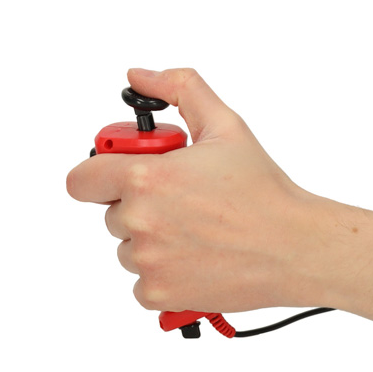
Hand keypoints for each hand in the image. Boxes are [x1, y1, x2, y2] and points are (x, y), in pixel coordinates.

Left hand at [66, 67, 372, 327]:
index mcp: (145, 177)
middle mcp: (139, 221)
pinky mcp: (156, 294)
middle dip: (139, 208)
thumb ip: (178, 89)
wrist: (291, 247)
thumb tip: (140, 77)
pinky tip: (195, 261)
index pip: (81, 181)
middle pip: (111, 216)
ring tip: (195, 235)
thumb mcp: (223, 124)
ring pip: (127, 251)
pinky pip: (141, 285)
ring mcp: (146, 262)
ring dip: (151, 244)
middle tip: (182, 205)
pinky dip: (163, 277)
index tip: (112, 179)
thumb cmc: (261, 191)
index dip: (95, 177)